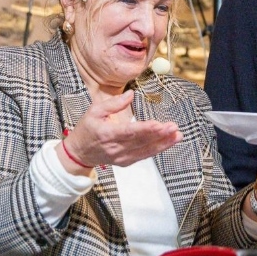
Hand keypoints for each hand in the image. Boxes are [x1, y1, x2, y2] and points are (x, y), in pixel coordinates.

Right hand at [60, 90, 180, 171]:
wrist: (79, 153)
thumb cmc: (86, 130)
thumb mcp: (94, 111)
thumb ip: (113, 103)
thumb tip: (131, 94)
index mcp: (106, 134)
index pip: (128, 132)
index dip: (145, 129)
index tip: (158, 124)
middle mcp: (115, 148)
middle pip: (141, 142)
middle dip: (159, 135)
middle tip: (174, 127)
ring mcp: (122, 157)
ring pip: (146, 150)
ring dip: (163, 143)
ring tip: (177, 135)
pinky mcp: (126, 161)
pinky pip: (144, 155)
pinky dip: (158, 149)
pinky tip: (169, 142)